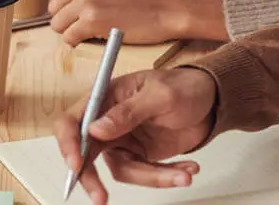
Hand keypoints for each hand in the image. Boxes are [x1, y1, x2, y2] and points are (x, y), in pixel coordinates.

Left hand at [44, 0, 229, 45]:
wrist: (164, 9)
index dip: (68, 5)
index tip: (85, 9)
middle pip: (53, 8)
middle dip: (68, 19)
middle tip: (90, 21)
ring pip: (57, 24)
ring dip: (72, 31)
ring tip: (93, 29)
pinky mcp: (91, 20)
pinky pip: (69, 37)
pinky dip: (78, 42)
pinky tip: (95, 36)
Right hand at [55, 68, 217, 204]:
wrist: (209, 101)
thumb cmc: (183, 86)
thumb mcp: (160, 95)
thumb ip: (128, 112)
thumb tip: (96, 129)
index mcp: (105, 98)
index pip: (72, 121)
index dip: (68, 143)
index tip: (76, 164)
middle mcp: (108, 122)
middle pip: (85, 153)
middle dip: (92, 179)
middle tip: (100, 197)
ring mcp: (123, 141)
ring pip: (121, 171)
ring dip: (152, 177)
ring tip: (183, 174)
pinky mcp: (140, 156)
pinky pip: (145, 175)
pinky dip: (166, 176)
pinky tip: (187, 169)